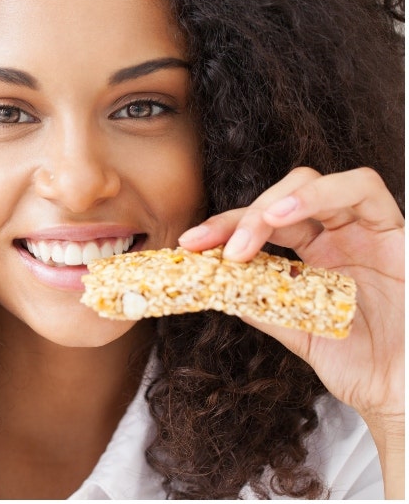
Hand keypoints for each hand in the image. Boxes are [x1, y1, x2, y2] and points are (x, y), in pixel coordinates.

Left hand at [178, 167, 403, 496]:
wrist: (403, 395)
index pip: (264, 225)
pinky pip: (365, 190)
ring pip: (320, 183)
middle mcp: (341, 237)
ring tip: (254, 224)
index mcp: (316, 255)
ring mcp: (369, 232)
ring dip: (278, 199)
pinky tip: (286, 213)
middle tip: (212, 244)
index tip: (190, 244)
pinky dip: (321, 193)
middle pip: (285, 198)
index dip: (224, 228)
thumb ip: (261, 305)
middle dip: (242, 215)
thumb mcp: (298, 332)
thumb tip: (211, 284)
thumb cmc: (363, 367)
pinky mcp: (399, 235)